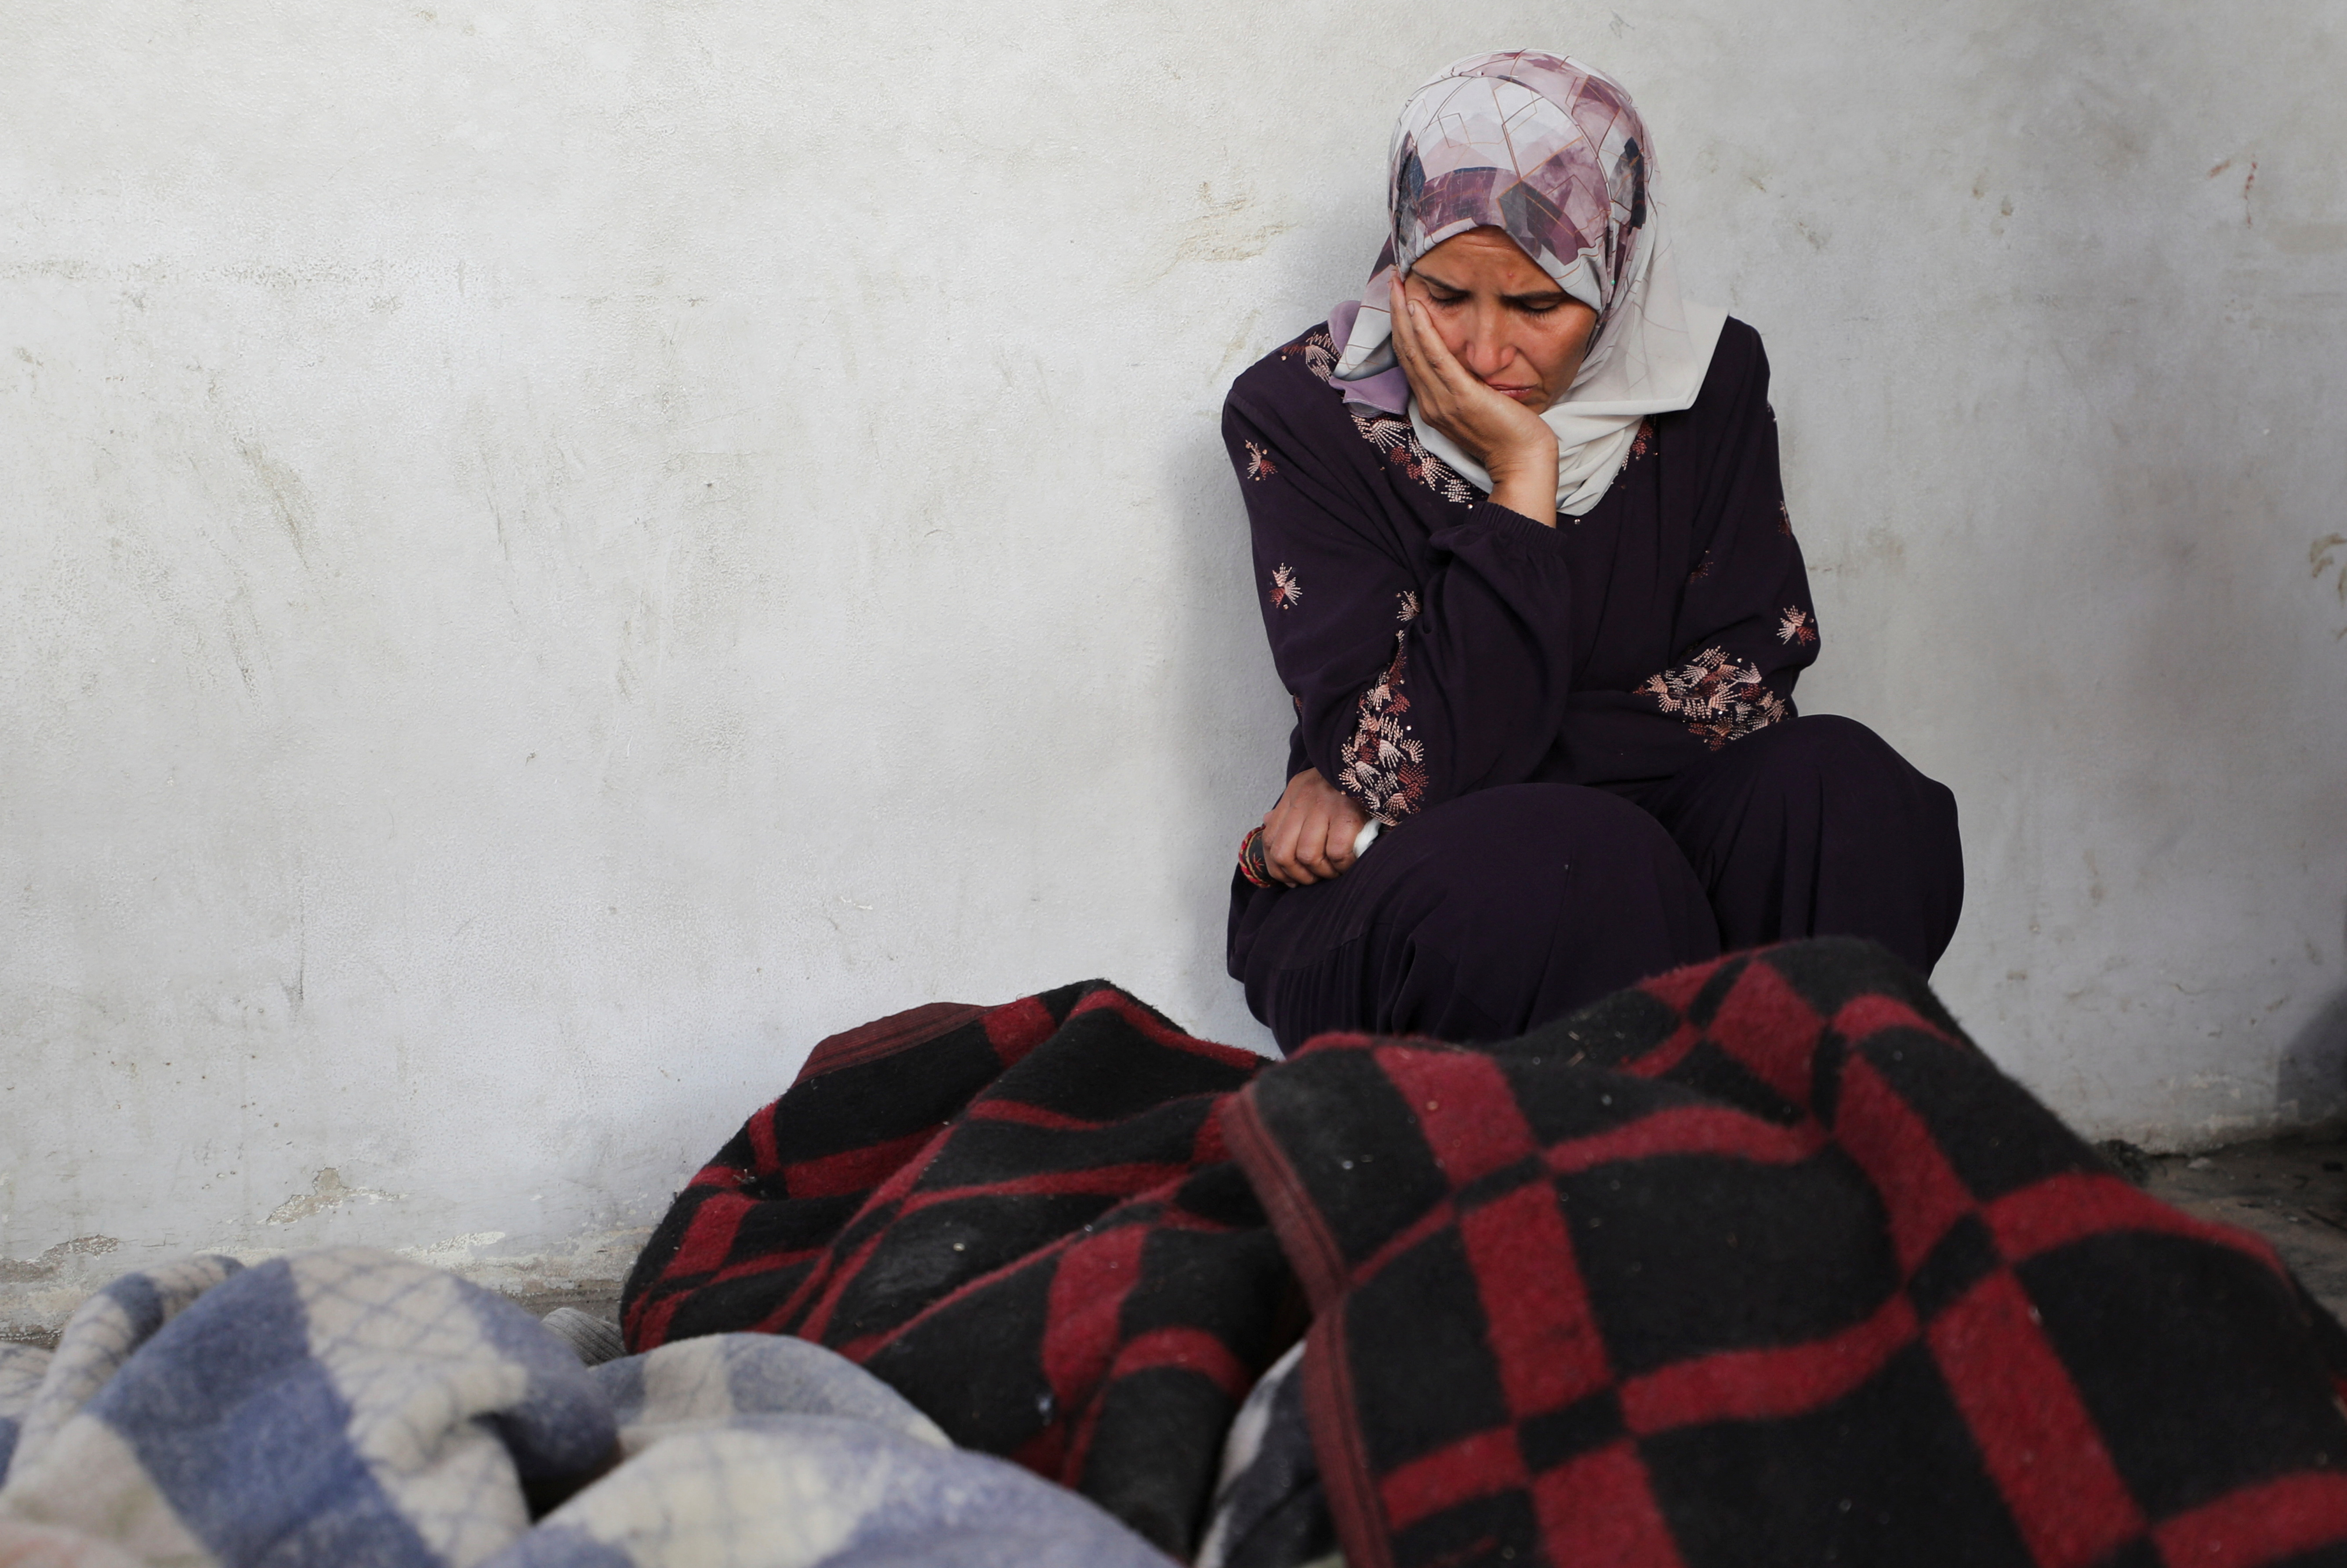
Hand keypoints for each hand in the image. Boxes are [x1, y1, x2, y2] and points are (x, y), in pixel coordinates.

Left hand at [1259, 768, 1369, 885]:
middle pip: (1283, 853)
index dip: (1278, 868)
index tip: (1294, 878)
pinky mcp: (1347, 813)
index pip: (1270, 839)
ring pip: (1308, 855)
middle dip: (1299, 875)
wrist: (1376, 762)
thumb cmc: (1347, 782)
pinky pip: (1337, 853)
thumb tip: (1267, 820)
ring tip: (1335, 870)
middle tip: (1316, 877)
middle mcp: (1303, 798)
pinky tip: (1349, 862)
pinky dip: (1343, 865)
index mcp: (1293, 793)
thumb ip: (1290, 807)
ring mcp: (1324, 805)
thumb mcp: (1312, 787)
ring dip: (1323, 872)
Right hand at [1389, 275, 1558, 527]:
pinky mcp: (1462, 396)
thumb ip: (1462, 387)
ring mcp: (1443, 401)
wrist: (1522, 462)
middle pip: (1405, 351)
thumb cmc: (1506, 435)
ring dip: (1403, 315)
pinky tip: (1417, 310)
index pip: (1410, 360)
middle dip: (1395, 314)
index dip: (1400, 328)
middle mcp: (1431, 403)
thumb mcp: (1477, 406)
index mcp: (1433, 405)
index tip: (1399, 299)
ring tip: (1397, 285)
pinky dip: (1424, 332)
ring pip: (1414, 351)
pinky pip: (1437, 359)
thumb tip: (1461, 364)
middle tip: (1391, 281)